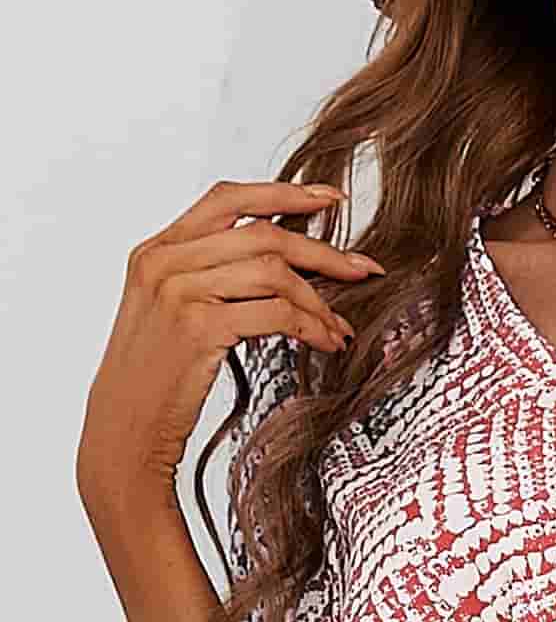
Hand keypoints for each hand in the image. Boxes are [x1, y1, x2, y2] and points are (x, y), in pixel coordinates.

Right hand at [75, 178, 384, 525]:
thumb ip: (207, 278)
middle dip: (322, 252)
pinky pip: (275, 313)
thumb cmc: (154, 380)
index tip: (330, 199)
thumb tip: (274, 264)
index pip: (228, 200)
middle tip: (364, 269)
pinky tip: (327, 342)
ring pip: (273, 272)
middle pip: (262, 234)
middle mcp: (165, 261)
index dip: (284, 193)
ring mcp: (180, 291)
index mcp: (158, 249)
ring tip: (339, 327)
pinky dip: (311, 326)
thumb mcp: (168, 313)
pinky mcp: (199, 327)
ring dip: (319, 301)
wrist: (125, 428)